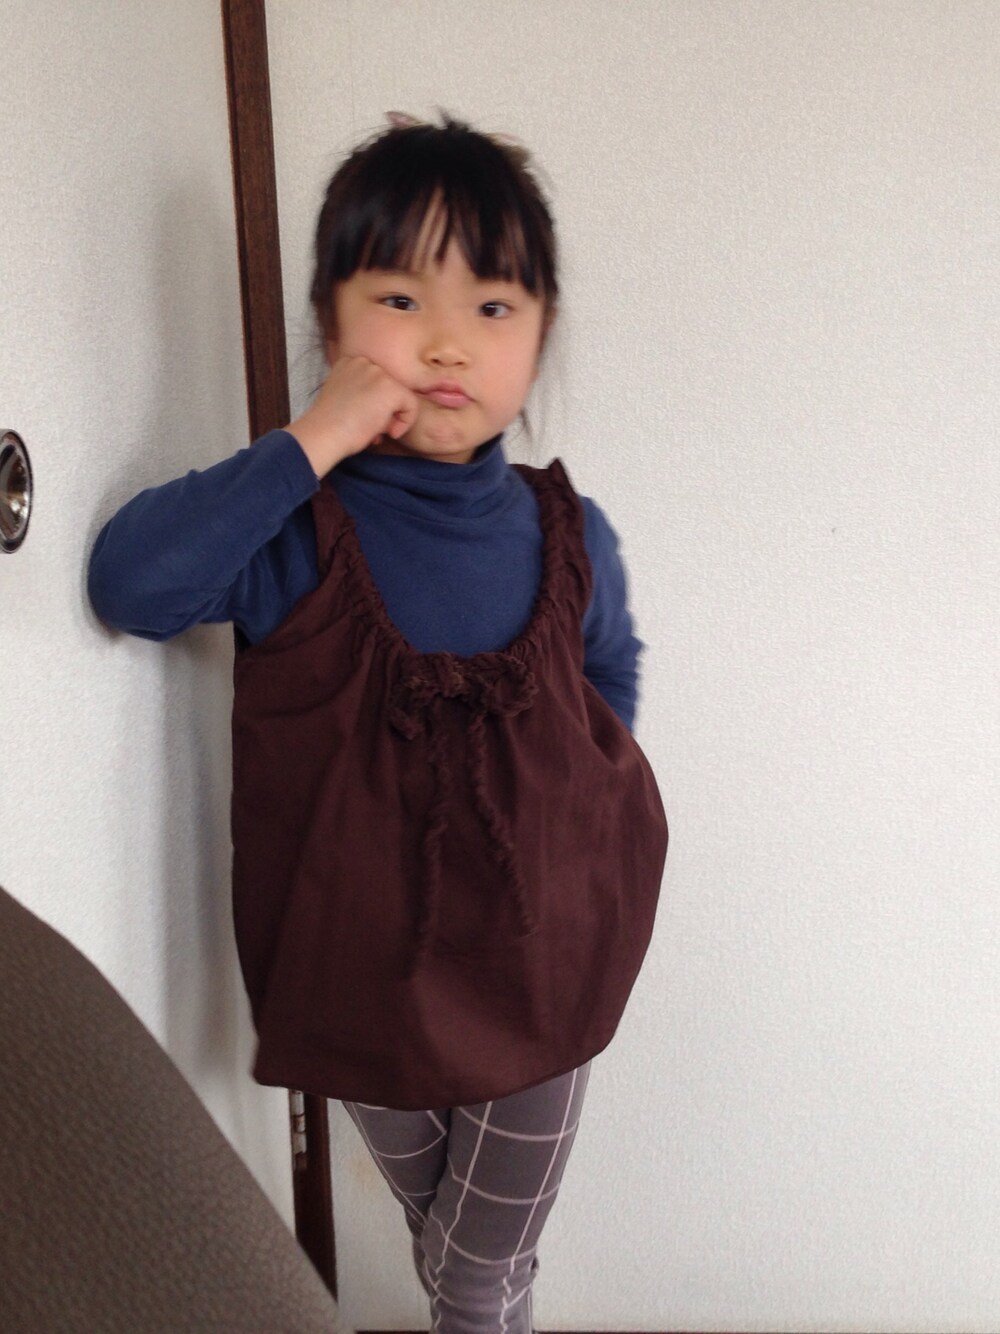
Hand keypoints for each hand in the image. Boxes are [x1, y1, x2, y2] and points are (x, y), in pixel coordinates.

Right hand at [286, 355, 418, 476]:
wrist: (324, 433)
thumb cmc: (329, 425)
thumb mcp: (341, 397)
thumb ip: (360, 393)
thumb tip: (381, 406)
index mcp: (349, 361)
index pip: (376, 381)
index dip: (375, 403)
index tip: (363, 419)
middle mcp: (364, 361)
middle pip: (389, 387)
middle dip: (384, 410)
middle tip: (371, 428)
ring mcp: (378, 373)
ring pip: (400, 396)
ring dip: (391, 416)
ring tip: (375, 430)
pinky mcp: (390, 388)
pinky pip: (411, 405)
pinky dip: (405, 422)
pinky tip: (387, 433)